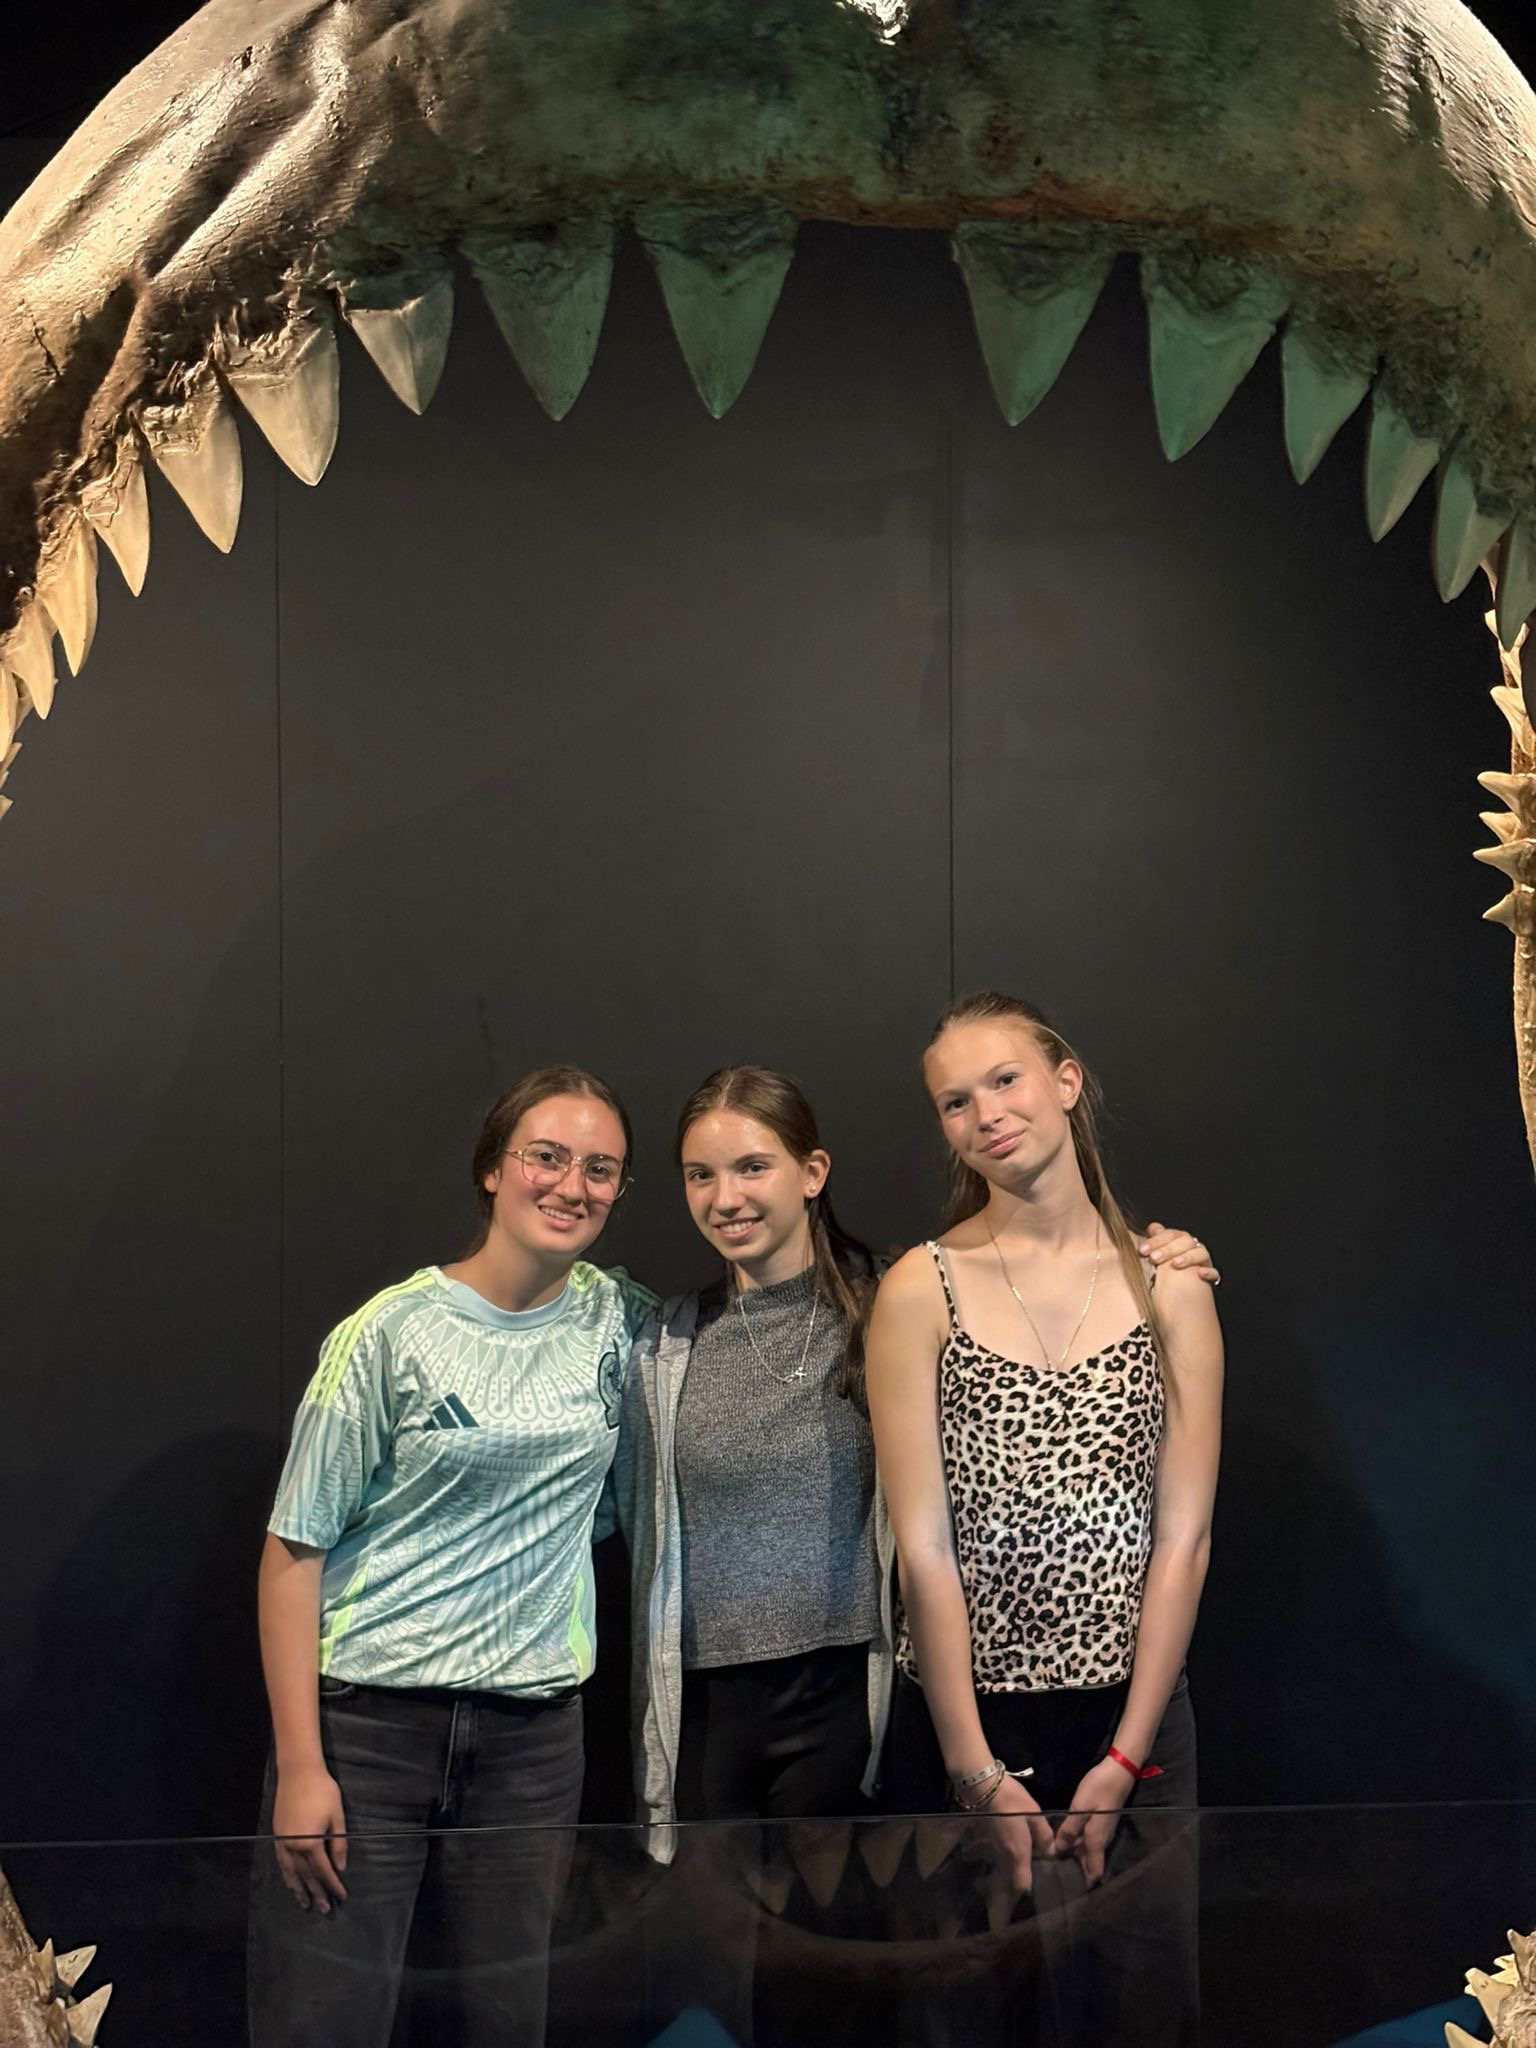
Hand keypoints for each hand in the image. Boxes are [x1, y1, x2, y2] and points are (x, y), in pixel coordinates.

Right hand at [272, 1763, 349, 1911]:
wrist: (298, 1772)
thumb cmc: (322, 1791)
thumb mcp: (337, 1816)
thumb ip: (339, 1844)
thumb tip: (340, 1867)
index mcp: (311, 1844)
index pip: (324, 1871)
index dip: (333, 1885)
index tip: (342, 1896)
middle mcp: (294, 1848)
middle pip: (307, 1877)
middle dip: (317, 1894)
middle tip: (325, 1910)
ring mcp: (283, 1843)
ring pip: (292, 1874)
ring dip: (299, 1890)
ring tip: (305, 1905)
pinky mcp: (277, 1836)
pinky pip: (282, 1864)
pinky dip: (287, 1876)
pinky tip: (290, 1883)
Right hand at [965, 1771, 1054, 1896]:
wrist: (984, 1786)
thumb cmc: (1012, 1800)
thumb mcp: (1034, 1814)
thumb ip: (1044, 1836)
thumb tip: (1052, 1853)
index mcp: (1018, 1853)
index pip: (1022, 1886)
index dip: (1030, 1890)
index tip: (1038, 1884)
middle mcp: (1003, 1857)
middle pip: (1011, 1879)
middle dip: (1019, 1879)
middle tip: (1032, 1872)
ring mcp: (991, 1849)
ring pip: (1002, 1867)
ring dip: (1010, 1867)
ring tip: (1020, 1859)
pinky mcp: (983, 1840)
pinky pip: (994, 1855)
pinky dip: (1001, 1856)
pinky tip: (1007, 1845)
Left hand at [1053, 1759, 1130, 1885]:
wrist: (1118, 1772)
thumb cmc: (1099, 1790)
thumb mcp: (1080, 1808)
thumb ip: (1069, 1830)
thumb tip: (1058, 1851)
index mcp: (1097, 1841)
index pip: (1094, 1872)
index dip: (1083, 1884)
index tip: (1067, 1890)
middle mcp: (1102, 1841)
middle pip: (1089, 1864)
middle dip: (1075, 1871)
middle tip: (1053, 1874)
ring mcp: (1103, 1831)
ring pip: (1088, 1852)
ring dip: (1075, 1857)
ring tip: (1054, 1859)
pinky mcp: (1101, 1822)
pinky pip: (1089, 1841)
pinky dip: (1078, 1844)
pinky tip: (1065, 1840)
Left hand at [1139, 1222, 1219, 1287]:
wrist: (1181, 1296)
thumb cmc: (1165, 1273)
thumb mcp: (1158, 1257)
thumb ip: (1155, 1242)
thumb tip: (1151, 1227)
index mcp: (1179, 1241)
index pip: (1170, 1234)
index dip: (1156, 1240)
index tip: (1143, 1250)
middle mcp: (1193, 1248)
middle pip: (1185, 1241)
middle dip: (1168, 1249)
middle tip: (1153, 1258)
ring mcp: (1204, 1262)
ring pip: (1200, 1253)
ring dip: (1187, 1257)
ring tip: (1175, 1264)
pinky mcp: (1211, 1277)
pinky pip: (1214, 1273)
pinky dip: (1208, 1272)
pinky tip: (1199, 1273)